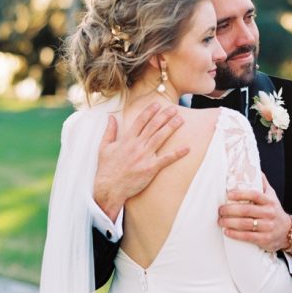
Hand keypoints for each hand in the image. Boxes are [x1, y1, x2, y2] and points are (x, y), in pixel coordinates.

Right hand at [93, 103, 189, 220]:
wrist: (109, 188)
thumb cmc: (106, 168)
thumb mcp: (104, 147)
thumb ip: (109, 131)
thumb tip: (110, 117)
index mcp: (126, 139)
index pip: (140, 121)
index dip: (150, 111)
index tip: (157, 104)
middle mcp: (136, 145)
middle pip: (153, 126)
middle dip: (164, 116)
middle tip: (175, 108)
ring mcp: (144, 156)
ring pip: (160, 138)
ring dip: (171, 127)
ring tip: (180, 119)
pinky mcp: (150, 168)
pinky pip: (166, 159)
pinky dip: (177, 153)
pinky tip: (187, 148)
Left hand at [219, 175, 291, 252]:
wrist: (287, 231)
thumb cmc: (274, 211)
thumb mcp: (271, 196)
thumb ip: (262, 183)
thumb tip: (253, 168)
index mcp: (269, 201)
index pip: (255, 195)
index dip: (241, 194)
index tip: (228, 194)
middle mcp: (269, 213)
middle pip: (247, 210)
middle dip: (230, 210)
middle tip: (220, 210)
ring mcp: (268, 227)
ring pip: (246, 224)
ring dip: (230, 222)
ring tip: (220, 220)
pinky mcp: (265, 239)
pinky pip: (248, 237)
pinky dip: (235, 234)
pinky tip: (227, 231)